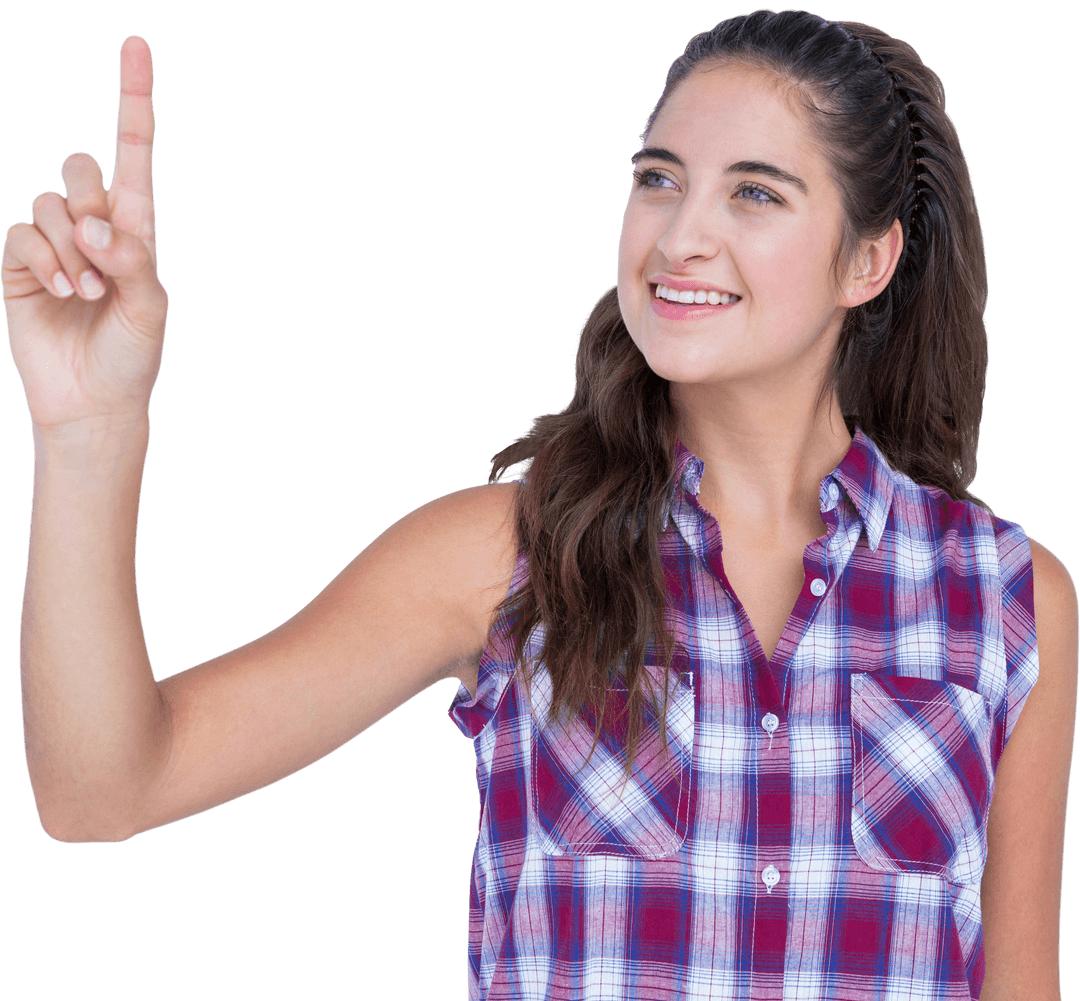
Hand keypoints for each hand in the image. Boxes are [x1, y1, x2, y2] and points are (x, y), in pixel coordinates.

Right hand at [2, 35, 167, 433]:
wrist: (95, 400)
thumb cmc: (134, 355)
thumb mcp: (151, 309)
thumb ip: (132, 258)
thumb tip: (94, 220)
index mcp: (136, 227)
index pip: (134, 151)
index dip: (134, 99)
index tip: (136, 45)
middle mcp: (94, 225)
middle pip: (78, 165)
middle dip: (88, 202)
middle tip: (104, 257)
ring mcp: (55, 243)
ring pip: (47, 203)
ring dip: (70, 248)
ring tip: (88, 292)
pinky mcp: (21, 265)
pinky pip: (21, 233)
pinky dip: (45, 260)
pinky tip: (66, 292)